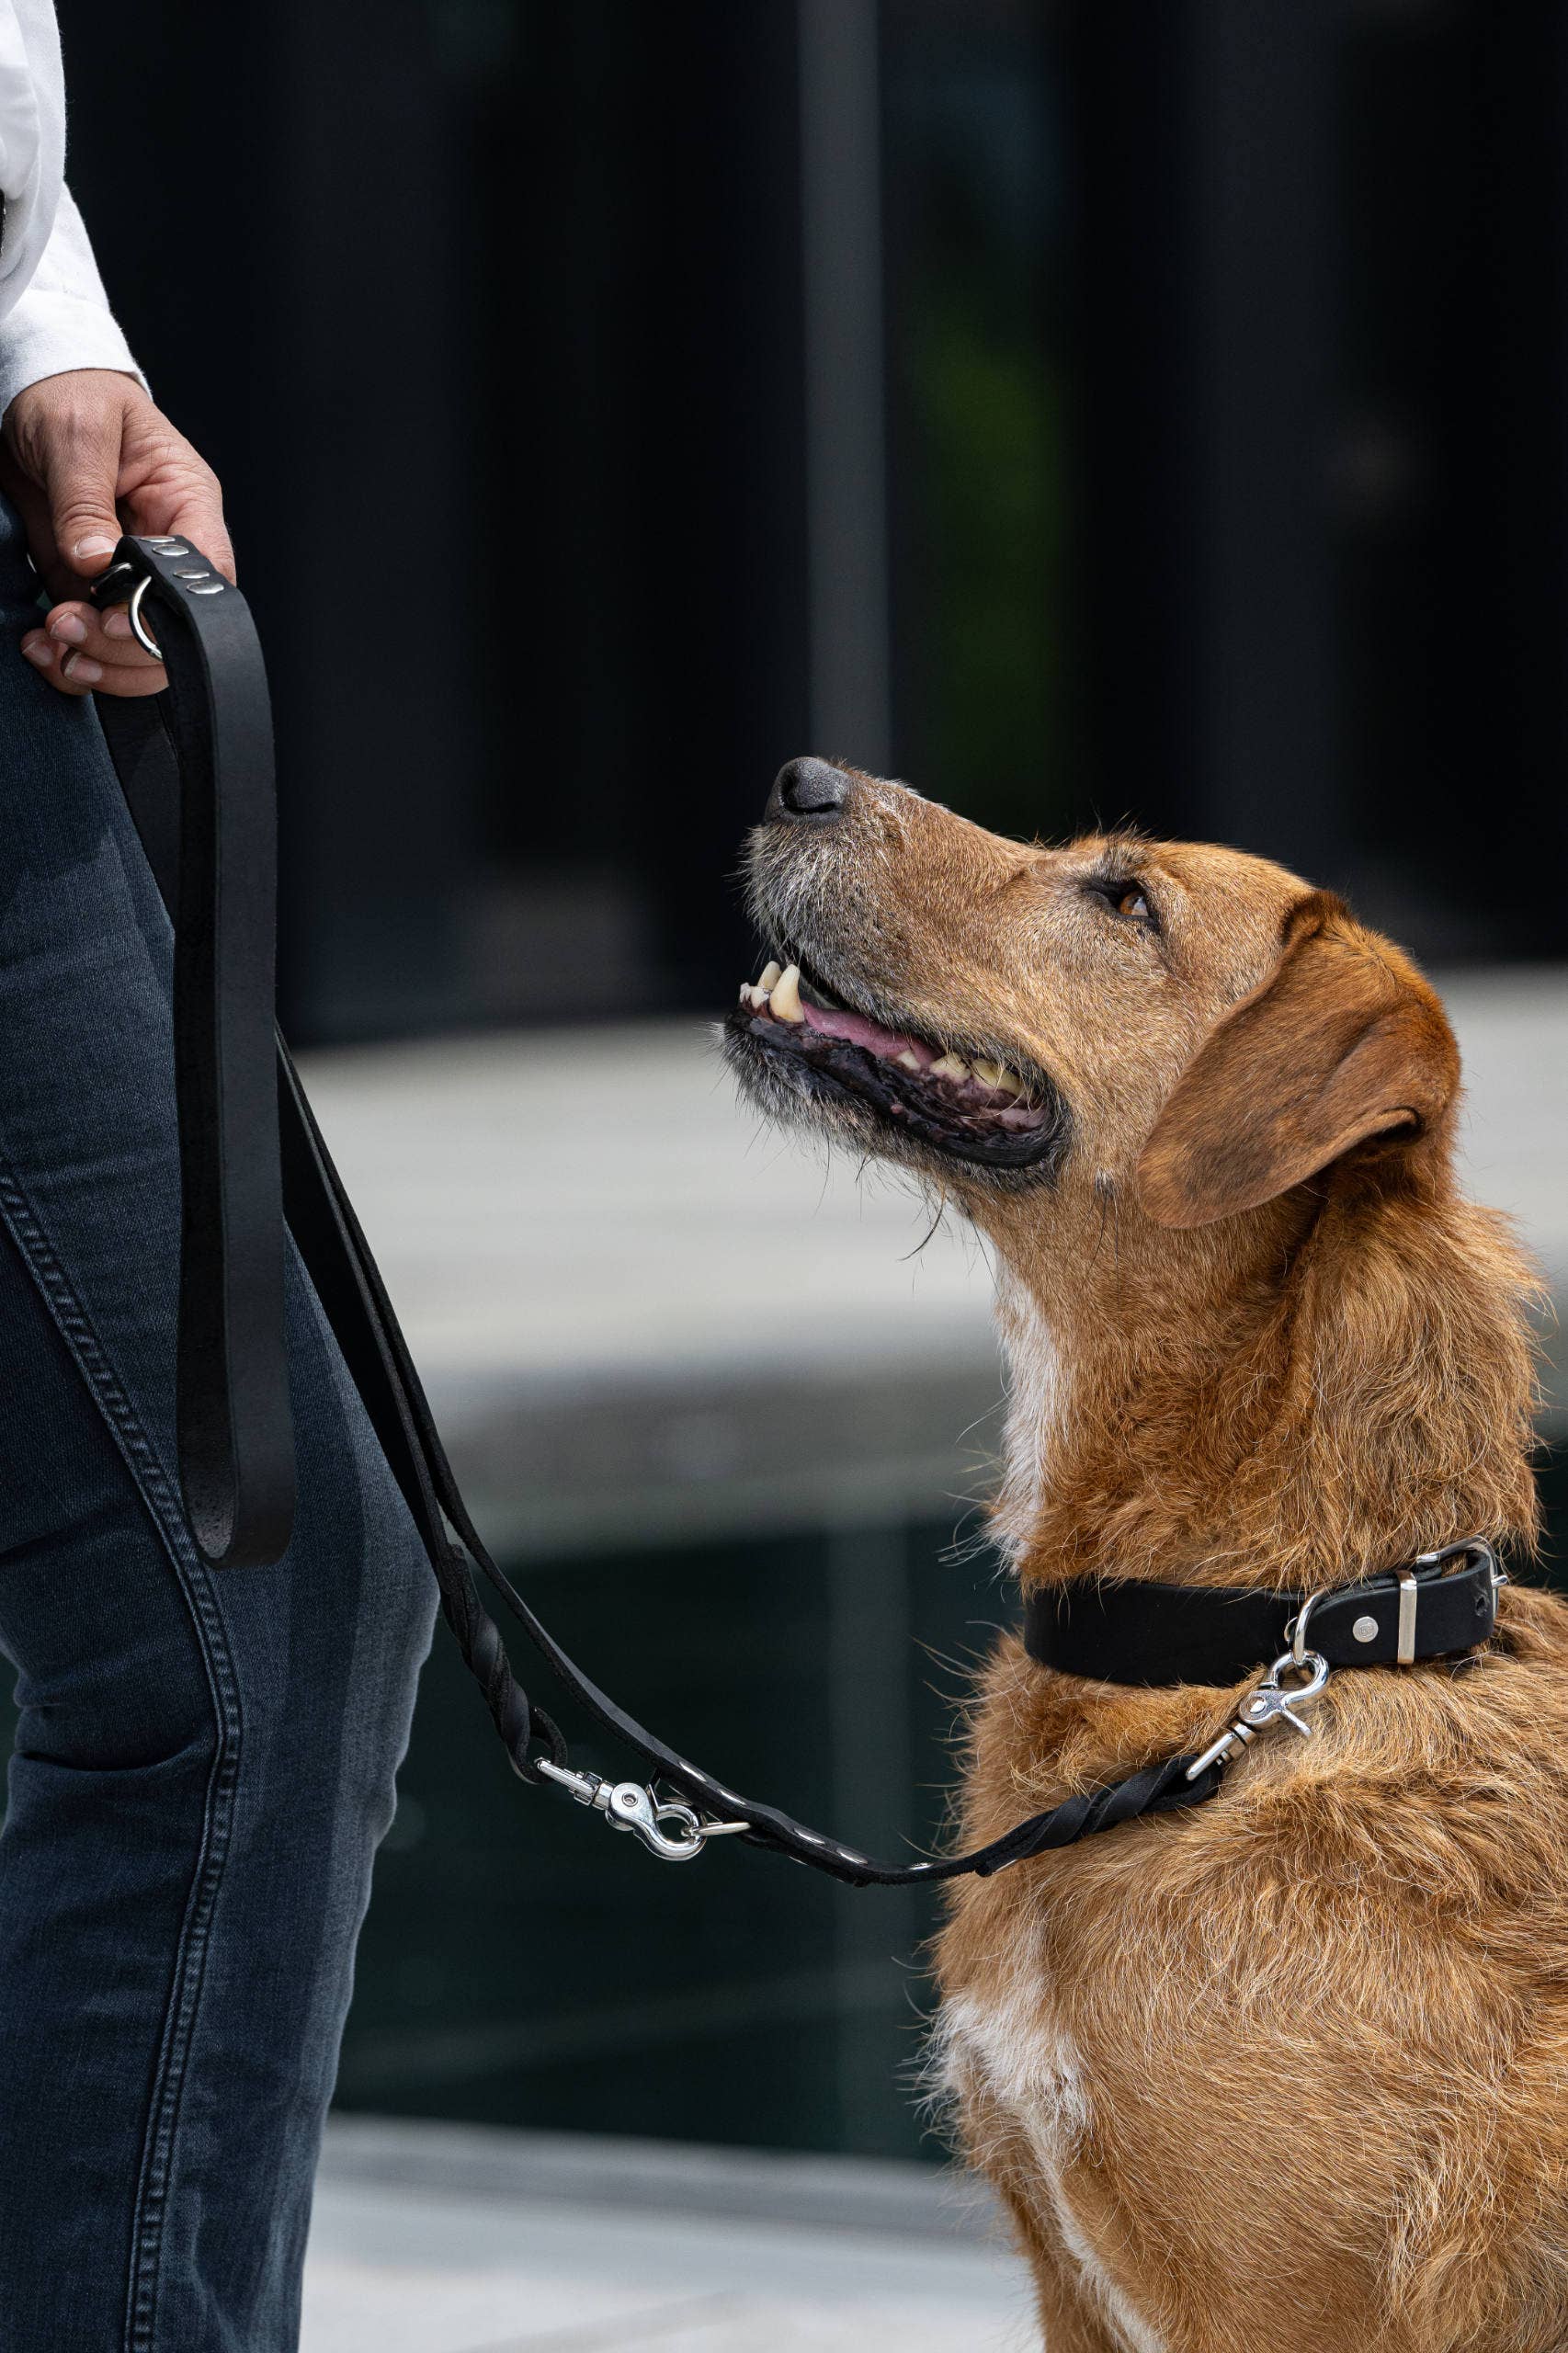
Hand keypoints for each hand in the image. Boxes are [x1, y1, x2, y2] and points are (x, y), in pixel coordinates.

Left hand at [0, 369, 234, 697]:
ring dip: (95, 662)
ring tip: (49, 643)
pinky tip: (40, 648)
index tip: (114, 615)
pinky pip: (95, 645)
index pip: (207, 572)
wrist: (28, 389)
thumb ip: (85, 500)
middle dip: (121, 643)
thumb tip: (97, 562)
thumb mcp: (76, 433)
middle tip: (67, 626)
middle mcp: (165, 547)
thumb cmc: (70, 393)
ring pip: (138, 652)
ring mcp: (128, 576)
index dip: (170, 608)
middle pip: (175, 627)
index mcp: (185, 503)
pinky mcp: (89, 588)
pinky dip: (68, 661)